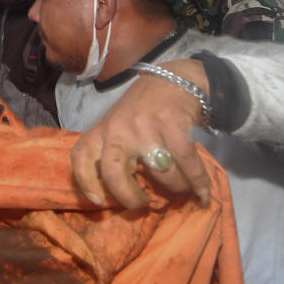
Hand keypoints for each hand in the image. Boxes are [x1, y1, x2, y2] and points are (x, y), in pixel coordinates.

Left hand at [70, 59, 211, 209]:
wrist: (171, 80)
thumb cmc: (141, 111)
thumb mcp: (117, 126)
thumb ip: (113, 153)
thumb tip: (123, 195)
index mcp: (101, 130)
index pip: (81, 157)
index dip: (85, 183)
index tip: (99, 201)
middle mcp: (118, 129)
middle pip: (113, 173)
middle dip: (129, 198)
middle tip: (143, 203)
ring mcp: (144, 126)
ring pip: (160, 173)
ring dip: (175, 188)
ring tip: (180, 187)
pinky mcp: (171, 124)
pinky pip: (186, 163)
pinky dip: (198, 182)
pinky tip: (202, 193)